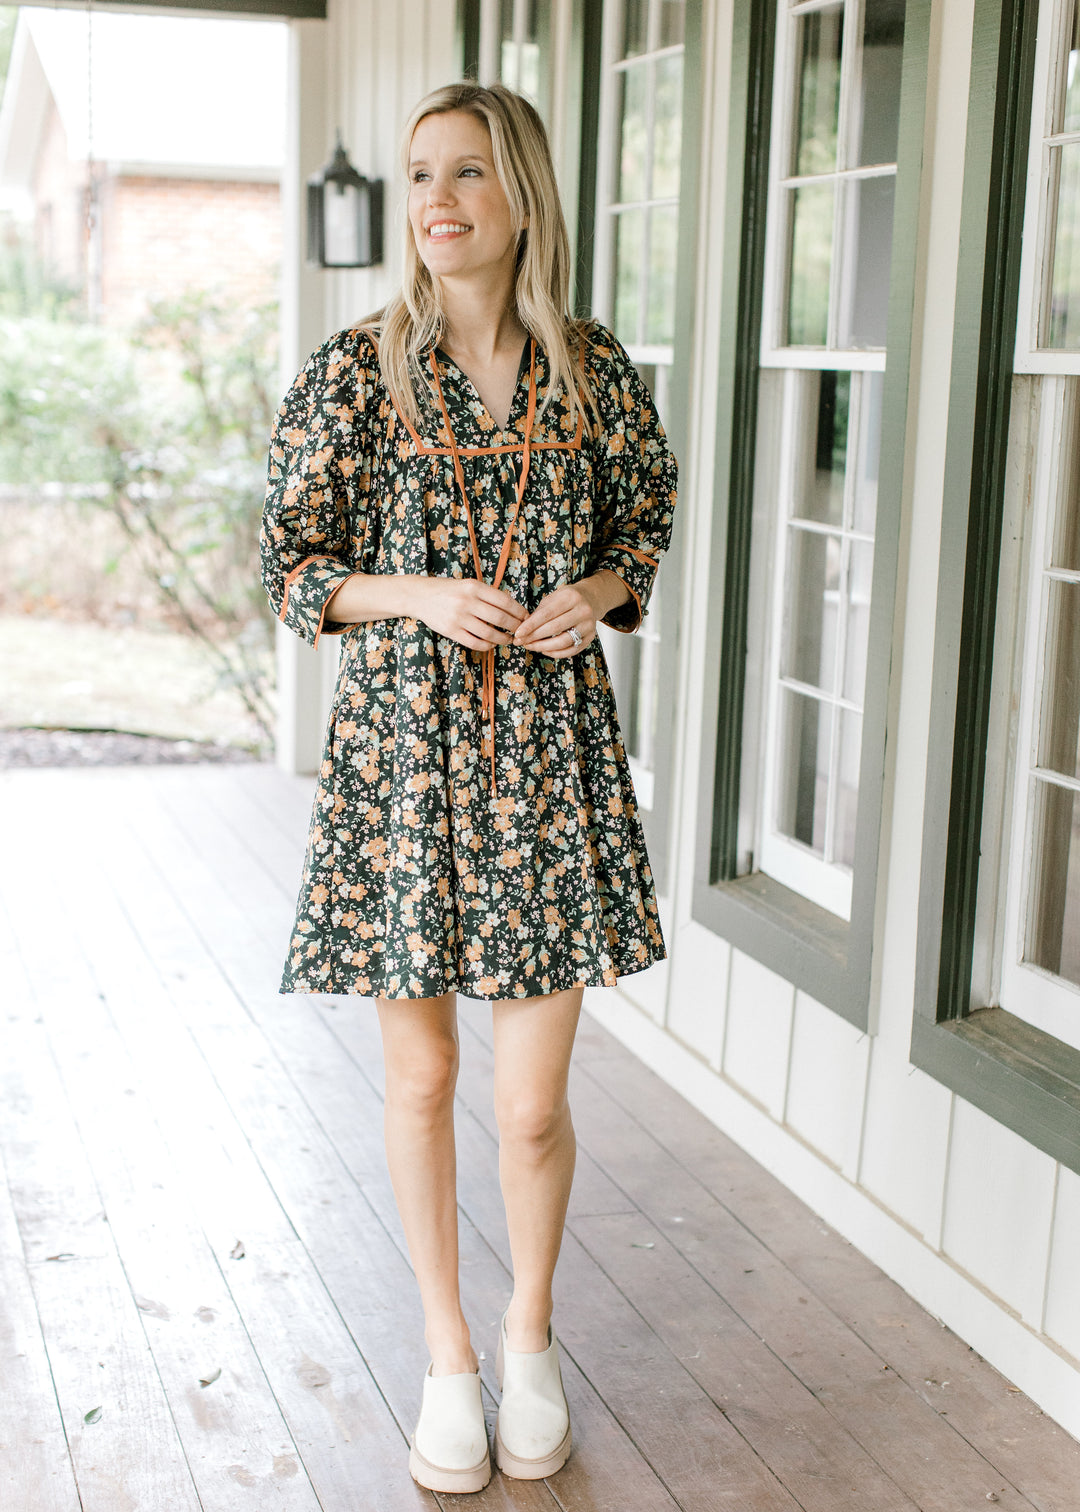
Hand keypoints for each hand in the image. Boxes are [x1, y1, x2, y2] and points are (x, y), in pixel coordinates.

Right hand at [411, 576, 526, 652]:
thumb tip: (513, 609)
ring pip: (489, 633)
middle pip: (500, 618)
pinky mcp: (451, 631)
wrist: (420, 596)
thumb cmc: (449, 590)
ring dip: (503, 639)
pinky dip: (487, 645)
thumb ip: (487, 595)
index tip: (526, 617)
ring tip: (509, 640)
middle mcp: (467, 602)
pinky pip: (475, 642)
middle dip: (515, 627)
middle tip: (521, 631)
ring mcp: (458, 617)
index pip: (504, 601)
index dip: (519, 612)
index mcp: (474, 587)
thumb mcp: (468, 585)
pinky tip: (492, 644)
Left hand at [513, 574, 623, 658]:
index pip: (547, 614)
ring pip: (564, 642)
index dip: (531, 625)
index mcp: (571, 597)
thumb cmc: (567, 599)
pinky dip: (556, 653)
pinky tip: (545, 650)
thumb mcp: (553, 598)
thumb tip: (523, 630)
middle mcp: (583, 611)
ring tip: (531, 647)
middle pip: (554, 628)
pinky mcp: (590, 637)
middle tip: (520, 642)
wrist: (592, 599)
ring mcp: (589, 625)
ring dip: (544, 647)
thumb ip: (539, 612)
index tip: (518, 634)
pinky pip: (571, 650)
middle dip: (534, 637)